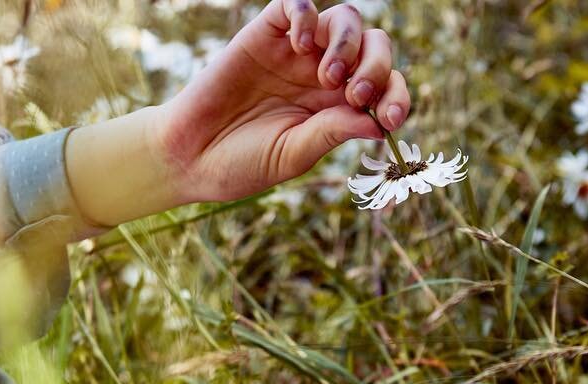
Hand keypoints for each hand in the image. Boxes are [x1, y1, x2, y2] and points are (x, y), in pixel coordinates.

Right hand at [155, 0, 410, 204]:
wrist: (189, 157)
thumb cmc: (242, 163)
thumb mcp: (294, 153)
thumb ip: (333, 131)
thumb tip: (379, 122)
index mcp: (338, 107)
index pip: (386, 87)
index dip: (397, 97)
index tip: (390, 118)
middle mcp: (323, 75)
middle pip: (375, 46)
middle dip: (377, 66)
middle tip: (355, 94)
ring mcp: (295, 52)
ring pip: (345, 21)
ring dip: (347, 43)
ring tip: (327, 75)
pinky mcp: (265, 35)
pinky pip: (296, 5)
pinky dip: (308, 16)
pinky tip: (301, 45)